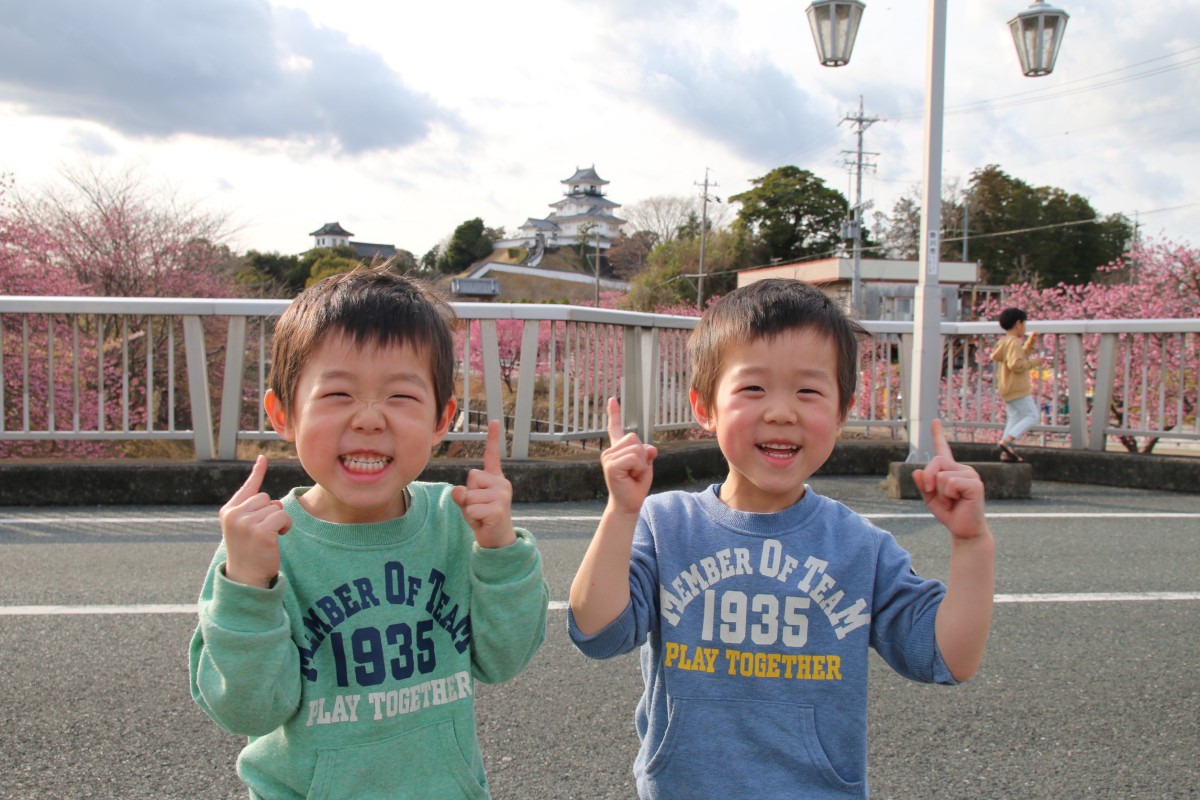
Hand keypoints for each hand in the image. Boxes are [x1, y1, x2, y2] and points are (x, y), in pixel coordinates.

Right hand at [220, 455, 290, 587]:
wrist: (246, 578)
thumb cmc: (249, 552)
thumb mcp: (245, 528)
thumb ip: (254, 511)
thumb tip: (274, 501)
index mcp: (228, 511)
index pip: (248, 487)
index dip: (257, 472)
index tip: (263, 458)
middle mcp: (234, 514)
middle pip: (266, 498)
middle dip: (271, 513)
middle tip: (263, 533)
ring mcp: (245, 522)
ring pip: (275, 507)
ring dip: (278, 521)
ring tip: (267, 538)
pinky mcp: (260, 530)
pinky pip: (282, 516)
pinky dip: (285, 526)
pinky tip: (277, 538)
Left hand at [452, 419, 516, 548]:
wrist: (497, 540)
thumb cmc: (482, 517)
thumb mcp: (468, 503)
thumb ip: (461, 494)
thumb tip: (458, 491)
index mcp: (495, 479)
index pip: (492, 456)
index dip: (493, 438)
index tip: (495, 421)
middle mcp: (501, 484)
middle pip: (471, 477)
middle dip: (469, 494)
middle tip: (479, 507)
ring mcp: (502, 496)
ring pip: (470, 495)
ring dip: (469, 509)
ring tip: (481, 515)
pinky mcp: (498, 509)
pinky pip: (472, 508)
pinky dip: (472, 517)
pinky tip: (483, 522)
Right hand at [602, 397, 656, 515]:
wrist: (629, 504)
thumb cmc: (636, 486)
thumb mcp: (646, 465)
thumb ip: (647, 453)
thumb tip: (650, 448)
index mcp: (617, 449)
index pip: (615, 428)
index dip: (614, 413)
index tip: (612, 399)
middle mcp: (610, 451)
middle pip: (635, 438)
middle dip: (643, 454)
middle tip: (636, 471)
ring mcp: (608, 457)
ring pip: (636, 448)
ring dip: (642, 463)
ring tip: (633, 474)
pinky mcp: (611, 465)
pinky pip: (634, 458)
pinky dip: (639, 468)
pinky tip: (630, 477)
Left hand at [911, 420, 987, 538]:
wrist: (964, 530)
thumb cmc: (949, 513)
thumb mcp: (930, 498)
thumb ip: (923, 484)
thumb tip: (917, 472)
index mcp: (951, 470)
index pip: (943, 449)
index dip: (938, 435)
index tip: (935, 421)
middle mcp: (963, 468)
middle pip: (936, 461)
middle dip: (929, 480)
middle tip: (937, 496)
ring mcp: (971, 475)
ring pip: (941, 474)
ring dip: (940, 492)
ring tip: (951, 502)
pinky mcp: (975, 484)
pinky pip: (949, 482)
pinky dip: (947, 495)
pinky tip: (957, 502)